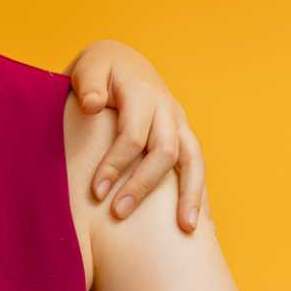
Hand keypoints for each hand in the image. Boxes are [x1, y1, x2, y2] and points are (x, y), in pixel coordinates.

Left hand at [66, 40, 204, 230]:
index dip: (114, 164)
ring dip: (190, 195)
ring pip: (193, 159)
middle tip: (119, 213)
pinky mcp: (184, 134)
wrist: (121, 59)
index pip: (131, 135)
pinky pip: (197, 165)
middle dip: (142, 185)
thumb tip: (92, 105)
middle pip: (164, 151)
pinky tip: (201, 222)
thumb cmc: (98, 69)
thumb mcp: (89, 68)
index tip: (96, 192)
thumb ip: (89, 84)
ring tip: (186, 230)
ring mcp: (179, 122)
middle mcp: (166, 108)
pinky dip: (200, 192)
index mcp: (141, 92)